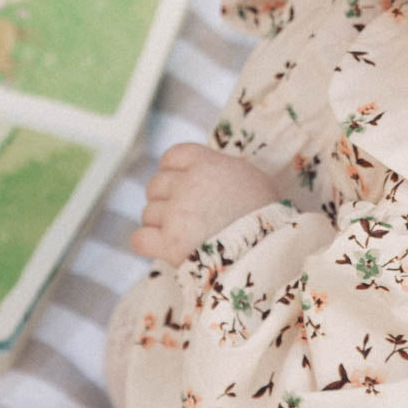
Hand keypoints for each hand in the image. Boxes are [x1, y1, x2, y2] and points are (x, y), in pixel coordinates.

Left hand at [130, 143, 280, 266]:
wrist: (268, 250)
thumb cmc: (266, 216)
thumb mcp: (250, 179)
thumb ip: (223, 171)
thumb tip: (210, 173)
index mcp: (206, 164)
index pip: (171, 156)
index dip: (172, 171)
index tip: (182, 184)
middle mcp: (187, 185)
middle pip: (155, 186)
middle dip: (165, 200)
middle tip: (184, 215)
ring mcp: (176, 214)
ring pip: (148, 214)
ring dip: (160, 225)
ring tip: (183, 235)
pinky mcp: (169, 244)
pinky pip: (139, 239)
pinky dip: (146, 244)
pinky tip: (160, 247)